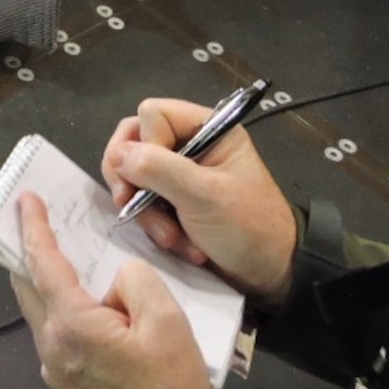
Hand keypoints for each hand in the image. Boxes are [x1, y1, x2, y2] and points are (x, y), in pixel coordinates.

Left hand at [12, 193, 212, 388]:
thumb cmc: (168, 385)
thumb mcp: (166, 320)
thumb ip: (135, 281)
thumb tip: (115, 283)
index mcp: (71, 324)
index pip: (42, 264)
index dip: (33, 228)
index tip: (25, 200)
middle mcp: (51, 345)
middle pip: (29, 287)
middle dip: (29, 252)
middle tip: (36, 222)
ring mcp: (55, 368)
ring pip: (43, 312)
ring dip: (48, 284)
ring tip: (66, 259)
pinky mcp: (66, 384)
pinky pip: (57, 333)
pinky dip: (63, 309)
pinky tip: (87, 305)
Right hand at [102, 98, 296, 308]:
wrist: (270, 273)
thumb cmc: (248, 227)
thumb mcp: (205, 195)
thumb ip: (159, 168)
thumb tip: (117, 155)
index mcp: (207, 129)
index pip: (152, 114)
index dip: (147, 143)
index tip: (157, 178)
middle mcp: (190, 144)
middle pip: (134, 142)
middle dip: (133, 181)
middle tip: (132, 206)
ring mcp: (179, 174)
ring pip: (134, 176)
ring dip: (147, 212)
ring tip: (172, 238)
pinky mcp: (172, 200)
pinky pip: (143, 202)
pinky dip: (154, 225)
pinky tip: (178, 244)